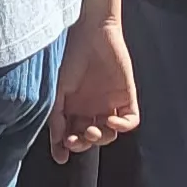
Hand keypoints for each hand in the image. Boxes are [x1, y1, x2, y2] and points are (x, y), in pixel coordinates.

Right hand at [53, 18, 138, 153]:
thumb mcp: (56, 89)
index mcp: (72, 107)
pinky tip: (110, 121)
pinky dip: (122, 126)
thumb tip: (58, 147)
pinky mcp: (127, 96)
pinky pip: (130, 121)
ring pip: (109, 134)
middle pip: (90, 138)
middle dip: (83, 143)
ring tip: (92, 130)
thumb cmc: (68, 56)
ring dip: (101, 138)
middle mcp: (91, 108)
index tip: (62, 155)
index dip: (66, 147)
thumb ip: (56, 118)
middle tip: (76, 139)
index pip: (71, 135)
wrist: (89, 31)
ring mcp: (110, 103)